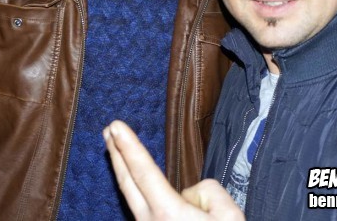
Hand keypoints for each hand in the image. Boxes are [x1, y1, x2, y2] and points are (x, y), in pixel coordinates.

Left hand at [103, 120, 243, 220]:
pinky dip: (141, 190)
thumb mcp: (228, 215)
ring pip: (134, 195)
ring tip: (119, 149)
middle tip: (107, 130)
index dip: (129, 145)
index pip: (144, 170)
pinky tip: (145, 185)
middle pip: (127, 182)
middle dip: (116, 153)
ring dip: (125, 169)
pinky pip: (147, 208)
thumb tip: (185, 194)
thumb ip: (206, 191)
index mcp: (168, 213)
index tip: (115, 126)